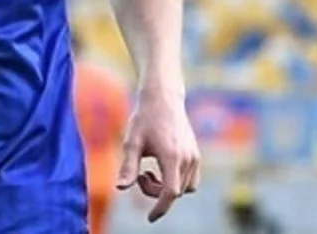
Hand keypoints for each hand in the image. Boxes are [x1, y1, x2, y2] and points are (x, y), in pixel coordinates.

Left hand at [116, 86, 200, 223]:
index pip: (170, 193)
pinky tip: (161, 167)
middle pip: (175, 192)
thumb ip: (128, 166)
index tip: (150, 218)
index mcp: (172, 156)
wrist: (163, 98)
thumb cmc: (144, 118)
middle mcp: (188, 158)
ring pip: (185, 188)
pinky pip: (190, 179)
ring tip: (149, 170)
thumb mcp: (132, 142)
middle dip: (155, 192)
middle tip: (141, 174)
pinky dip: (176, 181)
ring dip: (167, 187)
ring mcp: (194, 156)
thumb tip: (120, 188)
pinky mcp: (196, 154)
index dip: (160, 208)